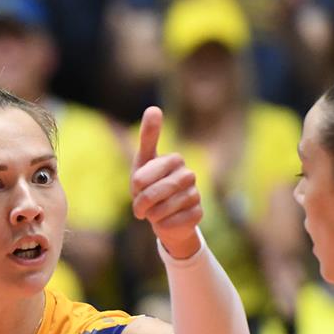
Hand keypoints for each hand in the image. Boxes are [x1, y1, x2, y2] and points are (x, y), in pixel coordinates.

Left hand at [131, 107, 201, 258]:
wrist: (163, 216)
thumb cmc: (150, 185)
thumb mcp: (143, 161)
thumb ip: (148, 136)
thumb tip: (154, 107)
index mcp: (175, 159)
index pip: (146, 174)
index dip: (137, 185)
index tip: (135, 188)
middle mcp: (189, 175)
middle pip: (156, 192)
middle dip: (143, 202)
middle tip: (139, 209)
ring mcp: (196, 194)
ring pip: (164, 209)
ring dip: (152, 215)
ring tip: (152, 213)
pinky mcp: (199, 214)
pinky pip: (174, 222)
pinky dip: (163, 225)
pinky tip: (165, 221)